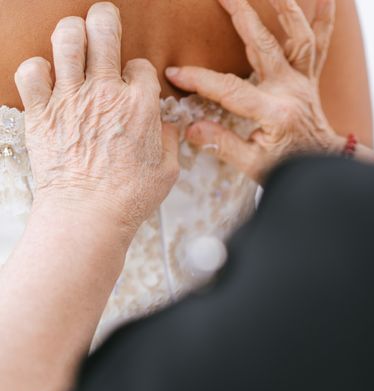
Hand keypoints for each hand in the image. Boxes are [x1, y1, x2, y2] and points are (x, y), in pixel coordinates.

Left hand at [14, 2, 178, 240]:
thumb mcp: (168, 171)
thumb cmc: (129, 198)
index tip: (134, 82)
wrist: (88, 215)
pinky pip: (30, 71)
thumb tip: (166, 128)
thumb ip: (169, 142)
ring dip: (71, 32)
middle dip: (105, 18)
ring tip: (74, 38)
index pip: (140, 65)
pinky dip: (36, 69)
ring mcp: (71, 99)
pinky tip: (46, 76)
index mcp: (140, 105)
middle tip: (104, 18)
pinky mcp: (41, 113)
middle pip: (104, 31)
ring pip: (66, 40)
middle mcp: (106, 93)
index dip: (138, 70)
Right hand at [166, 0, 341, 184]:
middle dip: (240, 15)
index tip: (175, 72)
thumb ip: (222, 145)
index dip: (201, 80)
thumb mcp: (254, 165)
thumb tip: (191, 129)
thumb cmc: (289, 167)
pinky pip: (320, 45)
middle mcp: (291, 90)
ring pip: (299, 37)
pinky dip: (325, 19)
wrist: (322, 166)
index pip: (231, 90)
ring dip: (286, 7)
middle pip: (265, 46)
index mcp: (274, 112)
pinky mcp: (311, 78)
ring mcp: (303, 81)